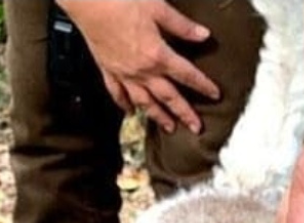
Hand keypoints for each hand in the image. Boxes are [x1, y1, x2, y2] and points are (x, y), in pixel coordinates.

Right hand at [58, 0, 218, 132]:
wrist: (88, 2)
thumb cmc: (122, 0)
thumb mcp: (158, 8)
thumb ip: (181, 26)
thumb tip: (204, 35)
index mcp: (158, 55)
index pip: (187, 75)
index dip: (203, 86)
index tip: (215, 95)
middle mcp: (143, 71)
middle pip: (169, 97)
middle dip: (184, 114)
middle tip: (196, 128)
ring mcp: (124, 74)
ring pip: (145, 102)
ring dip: (159, 116)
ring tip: (169, 127)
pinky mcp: (108, 71)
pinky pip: (118, 94)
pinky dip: (125, 105)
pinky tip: (130, 113)